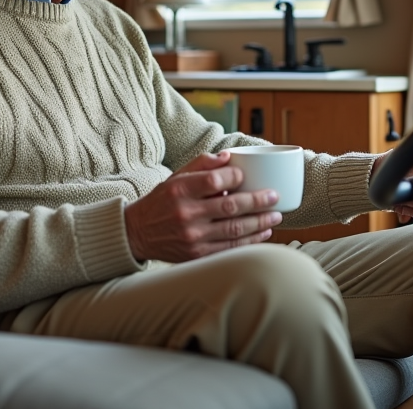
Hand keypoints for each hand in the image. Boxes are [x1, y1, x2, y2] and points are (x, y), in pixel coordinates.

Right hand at [124, 150, 283, 262]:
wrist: (137, 233)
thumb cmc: (162, 201)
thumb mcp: (176, 177)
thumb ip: (202, 164)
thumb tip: (229, 157)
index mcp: (180, 190)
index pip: (215, 181)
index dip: (236, 177)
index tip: (247, 176)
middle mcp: (186, 214)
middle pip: (230, 207)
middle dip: (258, 202)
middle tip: (275, 196)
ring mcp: (192, 237)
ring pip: (234, 230)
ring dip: (259, 223)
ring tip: (275, 216)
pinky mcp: (196, 255)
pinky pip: (229, 248)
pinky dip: (249, 241)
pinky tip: (262, 234)